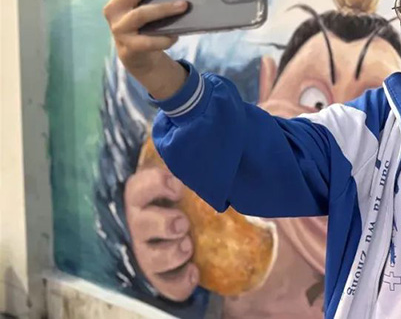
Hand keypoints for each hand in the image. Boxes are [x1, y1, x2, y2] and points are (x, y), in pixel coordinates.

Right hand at [103, 0, 187, 97]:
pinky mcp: (127, 46)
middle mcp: (114, 7)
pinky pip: (148, 41)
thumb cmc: (147, 24)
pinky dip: (164, 39)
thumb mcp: (147, 5)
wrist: (137, 55)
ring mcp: (119, 27)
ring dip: (164, 8)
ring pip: (141, 14)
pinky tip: (175, 37)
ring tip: (184, 6)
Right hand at [124, 167, 198, 300]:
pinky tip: (194, 271)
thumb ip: (201, 173)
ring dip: (170, 253)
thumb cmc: (192, 197)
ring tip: (188, 246)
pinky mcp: (163, 276)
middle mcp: (143, 226)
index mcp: (147, 199)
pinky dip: (180, 282)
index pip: (137, 188)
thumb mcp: (195, 183)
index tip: (177, 185)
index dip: (154, 184)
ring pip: (151, 258)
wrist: (204, 227)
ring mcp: (150, 252)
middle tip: (183, 222)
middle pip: (141, 225)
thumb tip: (224, 153)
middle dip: (162, 223)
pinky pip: (167, 285)